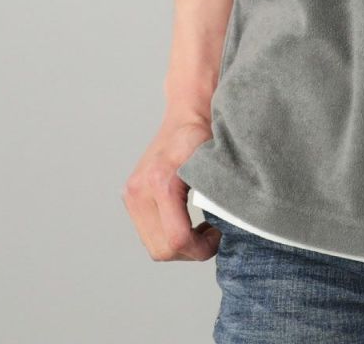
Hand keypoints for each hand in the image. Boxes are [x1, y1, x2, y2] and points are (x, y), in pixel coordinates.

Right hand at [122, 112, 221, 260]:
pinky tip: (187, 223)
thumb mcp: (216, 165)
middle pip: (162, 250)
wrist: (187, 112)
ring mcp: (131, 194)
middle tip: (213, 237)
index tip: (219, 236)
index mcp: (160, 182)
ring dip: (179, 247)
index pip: (177, 239)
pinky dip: (168, 237)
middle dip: (191, 252)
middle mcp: (139, 190)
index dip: (201, 248)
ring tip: (202, 230)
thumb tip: (232, 230)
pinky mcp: (131, 197)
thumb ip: (218, 197)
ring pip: (154, 246)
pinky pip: (149, 234)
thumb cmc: (206, 133)